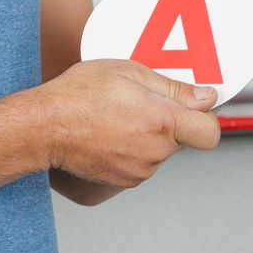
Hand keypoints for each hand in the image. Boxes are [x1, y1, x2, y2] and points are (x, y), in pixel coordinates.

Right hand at [37, 59, 220, 188]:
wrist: (42, 128)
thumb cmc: (78, 95)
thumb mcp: (128, 72)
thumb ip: (173, 87)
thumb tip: (205, 97)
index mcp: (161, 121)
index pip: (210, 132)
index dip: (206, 117)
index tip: (196, 104)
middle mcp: (154, 151)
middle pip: (184, 138)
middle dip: (172, 121)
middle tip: (143, 102)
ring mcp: (139, 170)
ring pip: (161, 151)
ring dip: (151, 136)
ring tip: (120, 116)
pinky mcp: (124, 180)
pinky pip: (143, 163)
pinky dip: (134, 149)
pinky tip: (111, 132)